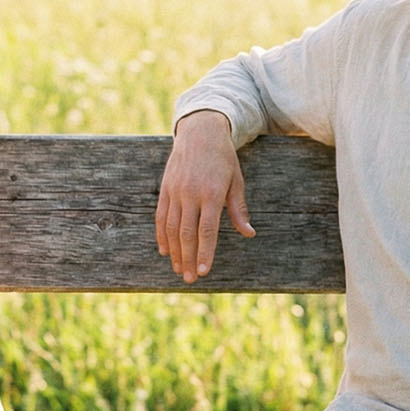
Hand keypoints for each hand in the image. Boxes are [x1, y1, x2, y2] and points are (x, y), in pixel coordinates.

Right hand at [154, 110, 254, 282]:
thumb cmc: (223, 158)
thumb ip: (238, 209)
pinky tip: (165, 251)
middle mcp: (190, 193)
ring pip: (171, 228)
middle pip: (186, 233)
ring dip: (175, 251)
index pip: (207, 230)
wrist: (199, 131)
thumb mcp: (235, 180)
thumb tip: (248, 233)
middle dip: (188, 258)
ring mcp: (175, 191)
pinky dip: (162, 235)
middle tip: (190, 279)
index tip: (205, 271)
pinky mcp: (165, 189)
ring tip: (178, 269)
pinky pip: (161, 216)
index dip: (205, 252)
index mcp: (211, 193)